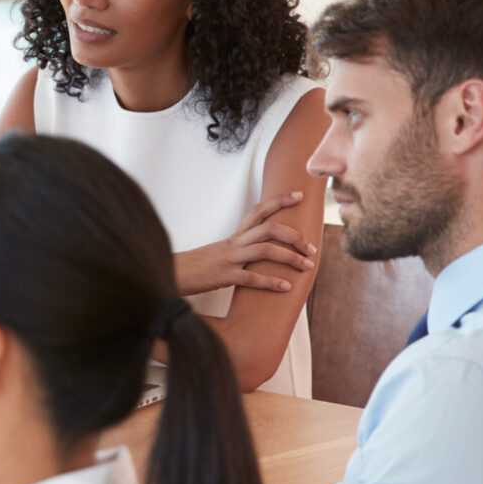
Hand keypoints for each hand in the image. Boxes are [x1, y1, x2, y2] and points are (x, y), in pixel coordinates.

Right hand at [177, 191, 317, 297]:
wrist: (170, 273)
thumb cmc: (194, 266)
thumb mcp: (219, 254)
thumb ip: (238, 252)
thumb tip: (259, 255)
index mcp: (233, 237)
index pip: (258, 211)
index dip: (279, 201)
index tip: (299, 196)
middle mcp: (233, 243)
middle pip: (268, 228)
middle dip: (294, 235)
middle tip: (311, 246)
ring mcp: (228, 259)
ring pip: (264, 250)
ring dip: (289, 257)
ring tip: (307, 266)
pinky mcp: (223, 276)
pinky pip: (251, 277)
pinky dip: (271, 281)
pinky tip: (286, 287)